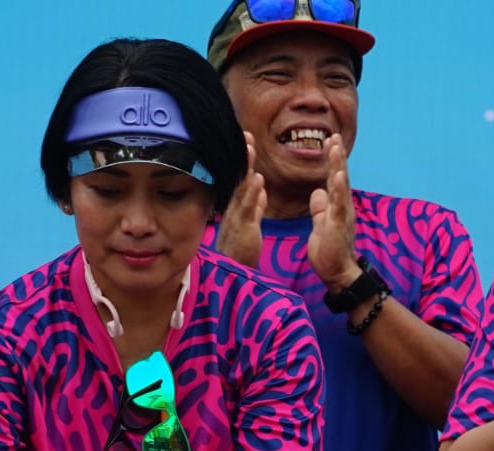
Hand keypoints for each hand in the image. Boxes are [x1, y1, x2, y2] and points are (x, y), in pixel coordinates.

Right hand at [214, 130, 266, 268]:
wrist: (232, 274)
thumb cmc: (240, 252)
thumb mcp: (250, 226)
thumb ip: (256, 208)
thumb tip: (261, 192)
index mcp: (238, 207)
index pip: (243, 179)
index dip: (246, 160)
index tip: (248, 140)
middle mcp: (234, 209)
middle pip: (240, 177)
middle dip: (243, 156)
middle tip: (246, 134)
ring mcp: (237, 217)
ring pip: (242, 188)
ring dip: (246, 167)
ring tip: (250, 147)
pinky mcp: (243, 228)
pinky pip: (248, 208)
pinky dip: (253, 193)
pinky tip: (258, 179)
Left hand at [307, 134, 362, 291]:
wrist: (338, 272)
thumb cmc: (329, 251)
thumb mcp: (320, 224)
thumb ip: (320, 208)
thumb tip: (317, 192)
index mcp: (336, 206)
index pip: (333, 178)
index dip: (332, 160)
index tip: (330, 141)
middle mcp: (342, 206)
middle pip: (340, 176)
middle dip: (337, 155)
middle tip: (334, 135)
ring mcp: (343, 214)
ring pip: (341, 185)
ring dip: (338, 165)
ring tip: (336, 147)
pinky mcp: (340, 225)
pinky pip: (339, 204)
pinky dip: (339, 189)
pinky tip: (338, 176)